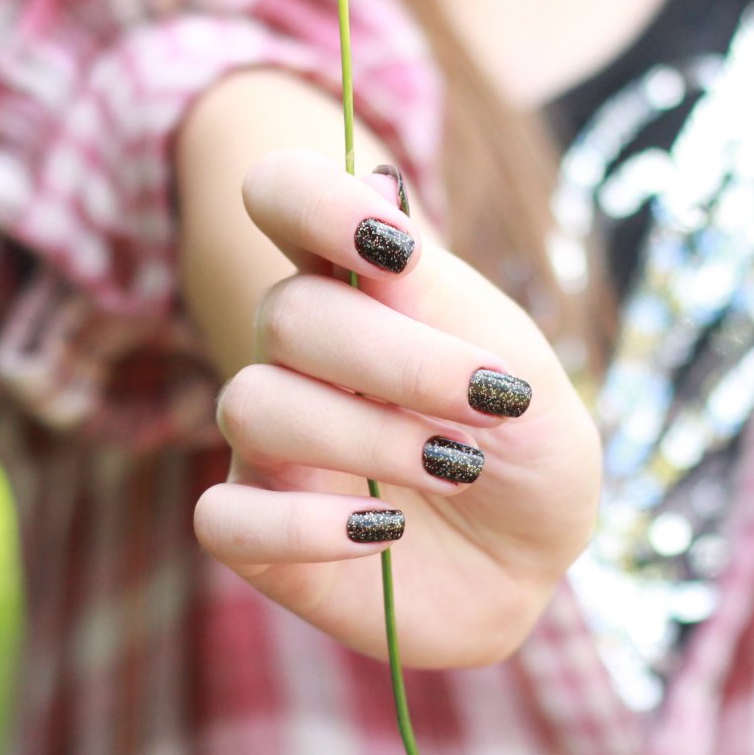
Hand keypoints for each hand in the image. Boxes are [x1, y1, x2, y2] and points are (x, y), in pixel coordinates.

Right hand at [191, 149, 603, 668]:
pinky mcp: (257, 533)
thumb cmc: (524, 449)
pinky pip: (221, 518)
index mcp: (356, 286)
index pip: (284, 197)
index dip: (314, 201)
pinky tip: (381, 534)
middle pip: (286, 313)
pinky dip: (301, 528)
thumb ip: (443, 298)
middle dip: (398, 359)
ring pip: (253, 406)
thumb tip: (379, 192)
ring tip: (454, 470)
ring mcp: (269, 444)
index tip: (395, 247)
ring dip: (364, 438)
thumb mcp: (522, 373)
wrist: (532, 562)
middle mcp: (297, 355)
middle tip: (488, 402)